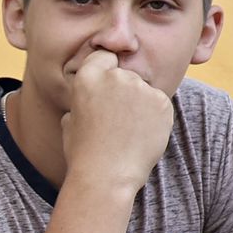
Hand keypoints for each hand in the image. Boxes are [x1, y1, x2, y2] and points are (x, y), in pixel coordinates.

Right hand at [60, 50, 173, 195]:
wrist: (106, 175)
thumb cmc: (83, 152)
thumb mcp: (70, 121)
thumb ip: (82, 102)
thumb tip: (90, 100)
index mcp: (87, 77)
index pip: (104, 57)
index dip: (106, 70)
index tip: (107, 88)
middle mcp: (115, 76)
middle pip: (126, 75)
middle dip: (124, 92)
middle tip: (117, 120)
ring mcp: (141, 88)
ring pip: (144, 90)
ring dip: (140, 104)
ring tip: (129, 131)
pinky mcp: (162, 101)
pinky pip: (159, 103)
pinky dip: (155, 116)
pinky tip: (141, 135)